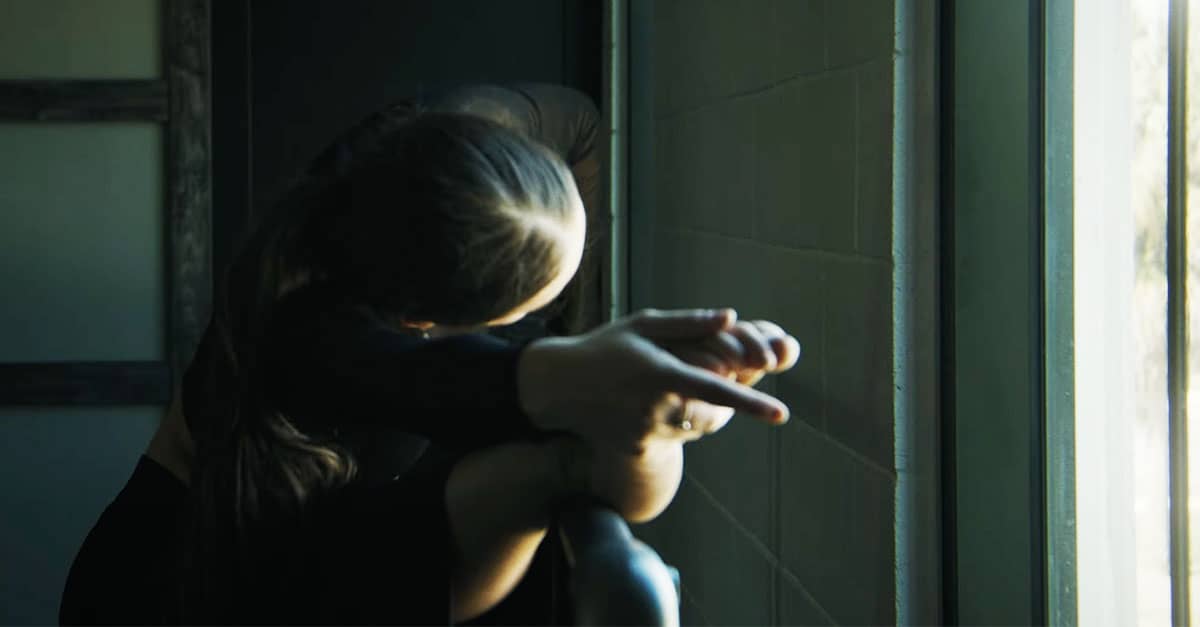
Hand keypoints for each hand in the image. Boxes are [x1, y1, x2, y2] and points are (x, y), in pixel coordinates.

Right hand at [517, 308, 789, 451]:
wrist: (557, 387)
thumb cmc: (604, 347)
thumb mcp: (642, 325)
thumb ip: (689, 323)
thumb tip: (732, 319)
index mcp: (659, 373)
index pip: (715, 390)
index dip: (751, 403)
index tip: (781, 414)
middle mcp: (654, 407)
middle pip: (712, 411)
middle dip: (724, 399)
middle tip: (708, 376)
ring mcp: (645, 431)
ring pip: (697, 425)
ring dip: (701, 410)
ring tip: (667, 387)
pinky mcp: (638, 447)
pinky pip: (676, 437)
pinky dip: (679, 421)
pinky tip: (651, 402)